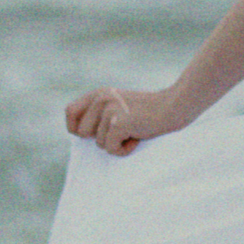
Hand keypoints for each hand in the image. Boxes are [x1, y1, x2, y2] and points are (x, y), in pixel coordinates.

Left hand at [65, 85, 188, 154]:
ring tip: (134, 131)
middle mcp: (102, 98)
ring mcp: (110, 109)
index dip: (76, 128)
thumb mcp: (119, 105)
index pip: (70, 112)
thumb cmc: (148, 112)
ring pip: (99, 143)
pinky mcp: (119, 122)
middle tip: (121, 131)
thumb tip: (79, 132)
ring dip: (117, 143)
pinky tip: (137, 137)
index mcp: (99, 93)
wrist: (174, 107)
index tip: (90, 135)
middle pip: (82, 132)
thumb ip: (99, 113)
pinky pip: (111, 148)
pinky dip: (124, 150)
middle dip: (100, 139)